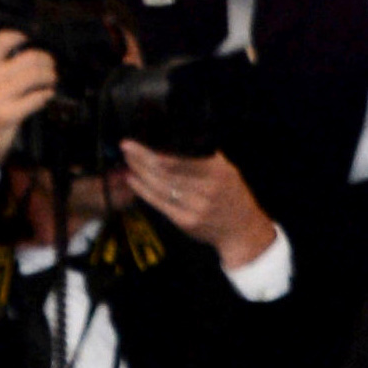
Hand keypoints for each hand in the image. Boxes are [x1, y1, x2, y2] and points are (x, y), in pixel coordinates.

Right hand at [0, 27, 55, 164]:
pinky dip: (46, 95)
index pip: (5, 38)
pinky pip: (36, 98)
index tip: (36, 40)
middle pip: (29, 57)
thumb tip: (31, 53)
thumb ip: (0, 65)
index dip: (24, 35)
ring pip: (35, 76)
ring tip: (51, 80)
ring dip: (49, 77)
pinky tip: (47, 95)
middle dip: (46, 60)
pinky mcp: (8, 114)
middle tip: (51, 66)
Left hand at [116, 138, 276, 269]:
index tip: (142, 138)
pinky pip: (161, 204)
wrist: (240, 230)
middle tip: (127, 147)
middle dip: (143, 158)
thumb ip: (205, 156)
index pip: (181, 157)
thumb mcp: (226, 169)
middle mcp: (206, 188)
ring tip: (127, 162)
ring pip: (161, 187)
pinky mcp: (186, 222)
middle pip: (167, 171)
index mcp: (217, 170)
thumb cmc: (231, 195)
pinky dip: (145, 192)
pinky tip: (133, 181)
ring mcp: (195, 207)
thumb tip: (178, 138)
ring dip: (140, 173)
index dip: (158, 150)